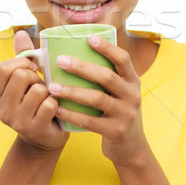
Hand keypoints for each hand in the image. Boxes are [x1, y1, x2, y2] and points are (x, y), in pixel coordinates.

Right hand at [0, 30, 68, 150]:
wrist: (45, 138)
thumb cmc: (36, 103)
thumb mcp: (26, 81)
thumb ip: (22, 57)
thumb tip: (20, 33)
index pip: (4, 67)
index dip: (22, 63)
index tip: (32, 68)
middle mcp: (1, 110)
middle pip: (22, 76)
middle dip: (37, 77)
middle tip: (40, 86)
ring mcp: (16, 122)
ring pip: (38, 89)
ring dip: (49, 91)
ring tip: (47, 99)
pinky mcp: (34, 129)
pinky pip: (50, 104)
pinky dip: (56, 103)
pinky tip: (55, 110)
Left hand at [49, 35, 147, 164]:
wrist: (131, 146)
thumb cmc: (117, 112)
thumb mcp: (120, 92)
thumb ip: (106, 76)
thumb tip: (76, 53)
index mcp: (132, 81)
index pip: (122, 59)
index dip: (107, 47)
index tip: (88, 38)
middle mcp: (132, 95)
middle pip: (106, 76)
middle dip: (81, 67)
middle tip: (59, 60)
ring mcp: (126, 114)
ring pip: (96, 98)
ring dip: (72, 91)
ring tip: (52, 86)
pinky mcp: (116, 131)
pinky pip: (90, 122)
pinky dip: (72, 115)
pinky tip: (57, 109)